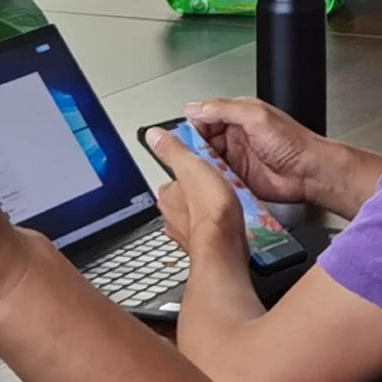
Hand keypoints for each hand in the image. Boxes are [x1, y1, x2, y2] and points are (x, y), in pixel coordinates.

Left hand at [141, 121, 250, 283]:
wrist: (224, 246)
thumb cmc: (210, 208)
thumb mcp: (191, 166)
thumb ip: (173, 150)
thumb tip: (153, 135)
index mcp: (167, 196)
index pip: (172, 180)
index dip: (187, 173)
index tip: (201, 170)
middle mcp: (171, 217)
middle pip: (183, 200)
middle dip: (196, 195)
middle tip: (216, 186)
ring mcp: (186, 234)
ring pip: (193, 218)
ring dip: (205, 212)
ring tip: (224, 204)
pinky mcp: (203, 247)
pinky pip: (208, 233)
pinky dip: (215, 228)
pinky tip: (227, 223)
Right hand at [176, 95, 335, 204]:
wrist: (311, 173)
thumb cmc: (294, 142)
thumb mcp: (257, 116)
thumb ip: (225, 109)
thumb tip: (196, 107)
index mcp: (238, 117)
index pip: (204, 117)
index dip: (191, 125)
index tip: (178, 135)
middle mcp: (234, 137)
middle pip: (201, 141)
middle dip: (191, 148)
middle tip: (184, 155)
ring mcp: (235, 160)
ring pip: (206, 161)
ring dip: (200, 166)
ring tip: (194, 170)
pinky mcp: (237, 180)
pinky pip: (216, 180)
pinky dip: (209, 182)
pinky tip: (206, 183)